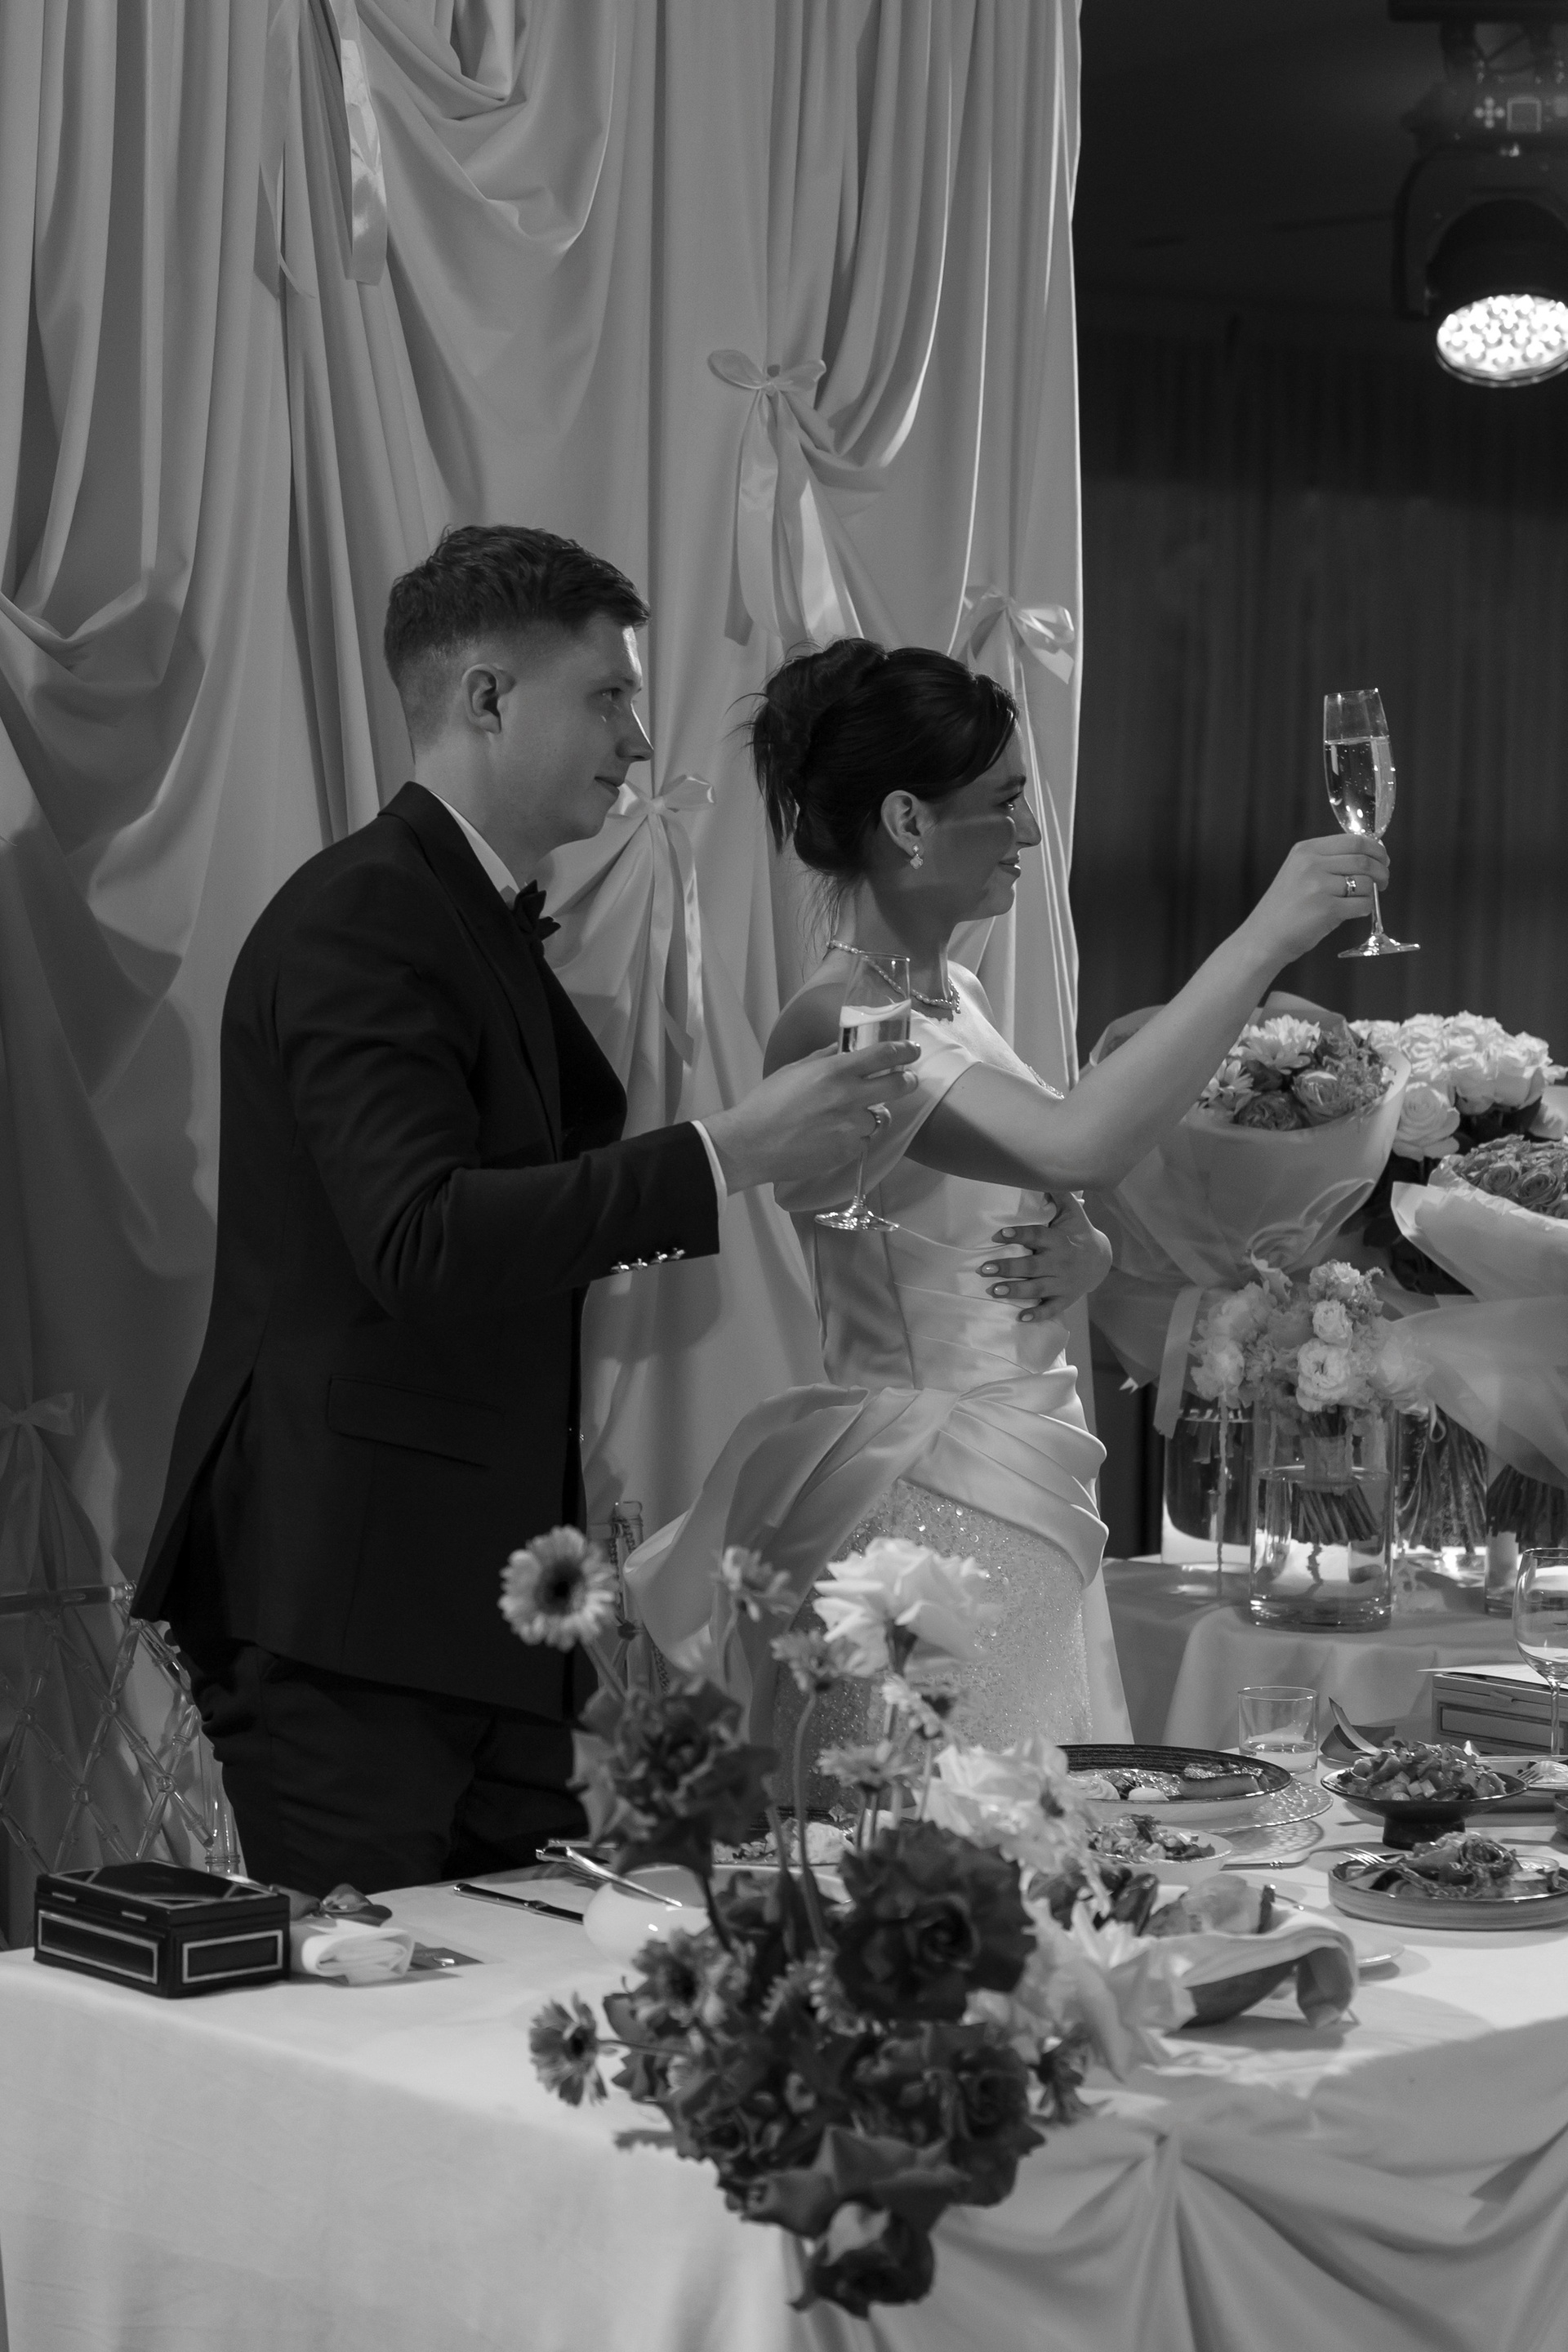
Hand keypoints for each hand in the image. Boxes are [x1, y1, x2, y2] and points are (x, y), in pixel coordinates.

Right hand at [702, 1041, 920, 1193]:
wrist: (752, 1144)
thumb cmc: (766, 1102)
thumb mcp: (793, 1071)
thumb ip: (822, 1058)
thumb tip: (841, 1048)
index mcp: (835, 1071)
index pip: (883, 1055)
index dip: (904, 1050)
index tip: (912, 1050)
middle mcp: (850, 1097)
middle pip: (898, 1086)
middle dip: (907, 1081)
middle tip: (906, 1080)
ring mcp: (852, 1126)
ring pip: (878, 1117)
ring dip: (869, 1115)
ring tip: (845, 1118)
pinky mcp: (849, 1151)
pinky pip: (863, 1140)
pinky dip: (854, 1137)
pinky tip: (832, 1137)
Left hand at [976, 1196, 1112, 1322]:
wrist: (1101, 1259)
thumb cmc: (1079, 1231)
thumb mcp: (1072, 1211)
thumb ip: (1058, 1194)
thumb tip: (1041, 1173)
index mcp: (1059, 1239)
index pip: (1037, 1236)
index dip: (1018, 1235)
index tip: (999, 1235)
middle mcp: (1060, 1262)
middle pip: (1032, 1265)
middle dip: (1009, 1267)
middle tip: (985, 1268)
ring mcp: (1063, 1282)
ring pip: (1037, 1288)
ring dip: (1015, 1291)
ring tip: (994, 1291)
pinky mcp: (1065, 1298)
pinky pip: (1051, 1309)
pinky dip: (1037, 1315)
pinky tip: (1021, 1318)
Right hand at [1242, 836, 1391, 963]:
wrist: (1263, 937)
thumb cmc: (1285, 908)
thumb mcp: (1298, 872)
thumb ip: (1327, 861)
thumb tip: (1370, 857)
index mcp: (1306, 850)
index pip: (1354, 840)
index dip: (1376, 849)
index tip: (1382, 859)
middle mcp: (1311, 864)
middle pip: (1364, 859)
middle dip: (1381, 871)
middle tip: (1383, 881)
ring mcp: (1318, 886)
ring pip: (1365, 882)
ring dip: (1373, 892)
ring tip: (1364, 899)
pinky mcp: (1326, 909)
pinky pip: (1362, 905)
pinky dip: (1365, 909)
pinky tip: (1354, 912)